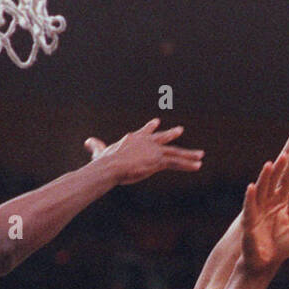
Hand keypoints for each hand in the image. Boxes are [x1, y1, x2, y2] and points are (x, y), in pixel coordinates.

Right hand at [85, 118, 203, 183]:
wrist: (112, 165)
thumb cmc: (105, 161)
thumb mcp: (100, 152)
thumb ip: (96, 146)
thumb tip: (88, 141)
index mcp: (133, 139)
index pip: (144, 132)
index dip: (150, 128)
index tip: (156, 122)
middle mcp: (146, 142)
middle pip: (162, 138)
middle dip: (171, 135)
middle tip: (180, 130)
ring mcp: (154, 150)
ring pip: (175, 152)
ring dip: (188, 155)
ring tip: (200, 156)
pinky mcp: (159, 160)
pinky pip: (177, 162)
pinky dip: (188, 164)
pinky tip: (198, 165)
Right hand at [241, 143, 288, 276]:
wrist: (265, 264)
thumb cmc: (278, 246)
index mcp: (281, 202)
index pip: (287, 179)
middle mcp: (268, 204)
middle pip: (275, 181)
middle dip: (280, 167)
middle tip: (287, 151)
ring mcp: (258, 212)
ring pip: (262, 191)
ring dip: (265, 178)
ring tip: (270, 164)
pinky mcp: (250, 223)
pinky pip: (249, 208)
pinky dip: (250, 198)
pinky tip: (252, 186)